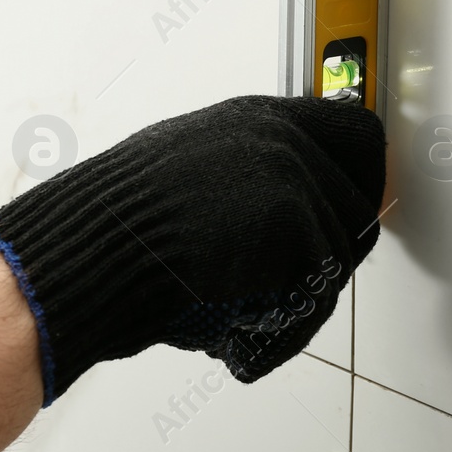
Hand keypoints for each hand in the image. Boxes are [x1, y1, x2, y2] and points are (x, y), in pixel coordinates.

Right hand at [0, 95, 385, 403]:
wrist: (90, 246)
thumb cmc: (119, 224)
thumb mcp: (191, 171)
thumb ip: (250, 175)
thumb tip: (296, 211)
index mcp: (257, 117)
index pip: (355, 135)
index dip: (361, 182)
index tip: (359, 214)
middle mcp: (281, 135)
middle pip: (361, 201)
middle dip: (331, 254)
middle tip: (294, 287)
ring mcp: (292, 173)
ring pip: (336, 259)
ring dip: (295, 301)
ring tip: (239, 315)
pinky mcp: (294, 220)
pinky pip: (315, 296)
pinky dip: (278, 332)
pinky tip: (234, 334)